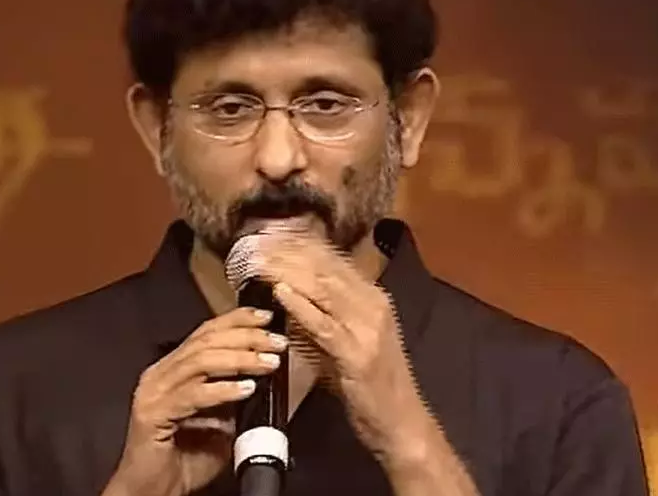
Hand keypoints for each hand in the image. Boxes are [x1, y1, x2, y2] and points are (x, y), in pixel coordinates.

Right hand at [103, 307, 287, 495]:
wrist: (154, 492)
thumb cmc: (185, 459)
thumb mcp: (220, 420)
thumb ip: (234, 395)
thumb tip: (264, 372)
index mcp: (173, 369)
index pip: (206, 332)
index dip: (238, 320)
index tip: (268, 317)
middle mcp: (161, 374)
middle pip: (206, 341)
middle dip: (246, 337)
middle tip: (276, 342)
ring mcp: (154, 392)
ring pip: (200, 361)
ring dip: (240, 359)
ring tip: (267, 363)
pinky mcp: (152, 414)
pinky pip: (193, 395)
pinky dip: (222, 390)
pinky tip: (245, 389)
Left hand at [251, 229, 434, 462]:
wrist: (400, 422)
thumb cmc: (371, 384)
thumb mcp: (348, 340)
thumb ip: (324, 315)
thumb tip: (288, 292)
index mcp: (372, 298)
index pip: (332, 260)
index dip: (300, 244)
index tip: (270, 235)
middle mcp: (373, 305)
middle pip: (326, 268)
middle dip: (288, 253)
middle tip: (257, 244)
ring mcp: (367, 328)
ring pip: (324, 289)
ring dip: (288, 272)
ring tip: (260, 262)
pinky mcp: (357, 354)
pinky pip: (325, 324)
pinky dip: (301, 306)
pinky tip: (280, 293)